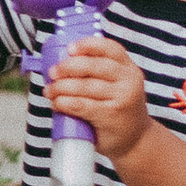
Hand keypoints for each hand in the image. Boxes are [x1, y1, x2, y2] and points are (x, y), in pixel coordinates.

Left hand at [45, 32, 148, 160]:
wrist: (136, 141)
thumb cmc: (119, 109)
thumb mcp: (118, 86)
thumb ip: (99, 73)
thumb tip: (62, 61)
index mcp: (129, 68)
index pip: (109, 48)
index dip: (88, 45)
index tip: (69, 48)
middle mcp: (129, 81)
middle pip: (94, 65)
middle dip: (68, 67)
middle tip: (52, 73)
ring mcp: (122, 98)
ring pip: (84, 86)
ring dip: (61, 87)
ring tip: (50, 91)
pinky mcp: (111, 115)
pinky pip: (81, 105)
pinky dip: (65, 103)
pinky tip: (57, 103)